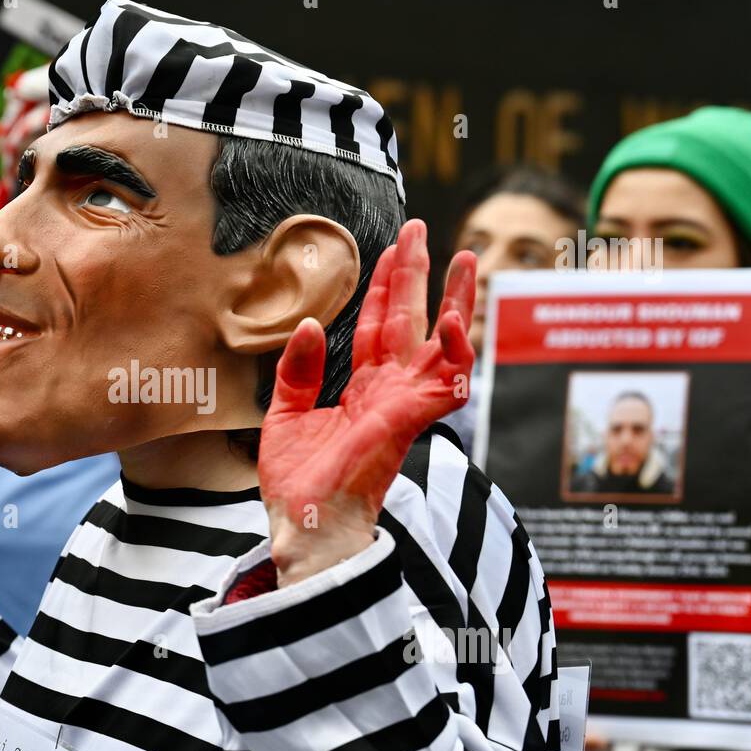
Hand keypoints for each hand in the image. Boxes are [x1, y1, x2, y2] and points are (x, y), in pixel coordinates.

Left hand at [258, 219, 475, 585]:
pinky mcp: (412, 420)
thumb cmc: (297, 482)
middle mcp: (390, 392)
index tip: (389, 249)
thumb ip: (298, 372)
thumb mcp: (284, 415)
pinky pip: (448, 384)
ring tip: (466, 256)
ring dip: (457, 300)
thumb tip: (308, 325)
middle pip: (410, 321)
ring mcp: (406, 404)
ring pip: (443, 344)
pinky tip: (453, 319)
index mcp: (363, 390)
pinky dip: (455, 352)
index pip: (377, 327)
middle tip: (420, 228)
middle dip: (418, 274)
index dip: (383, 288)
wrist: (302, 521)